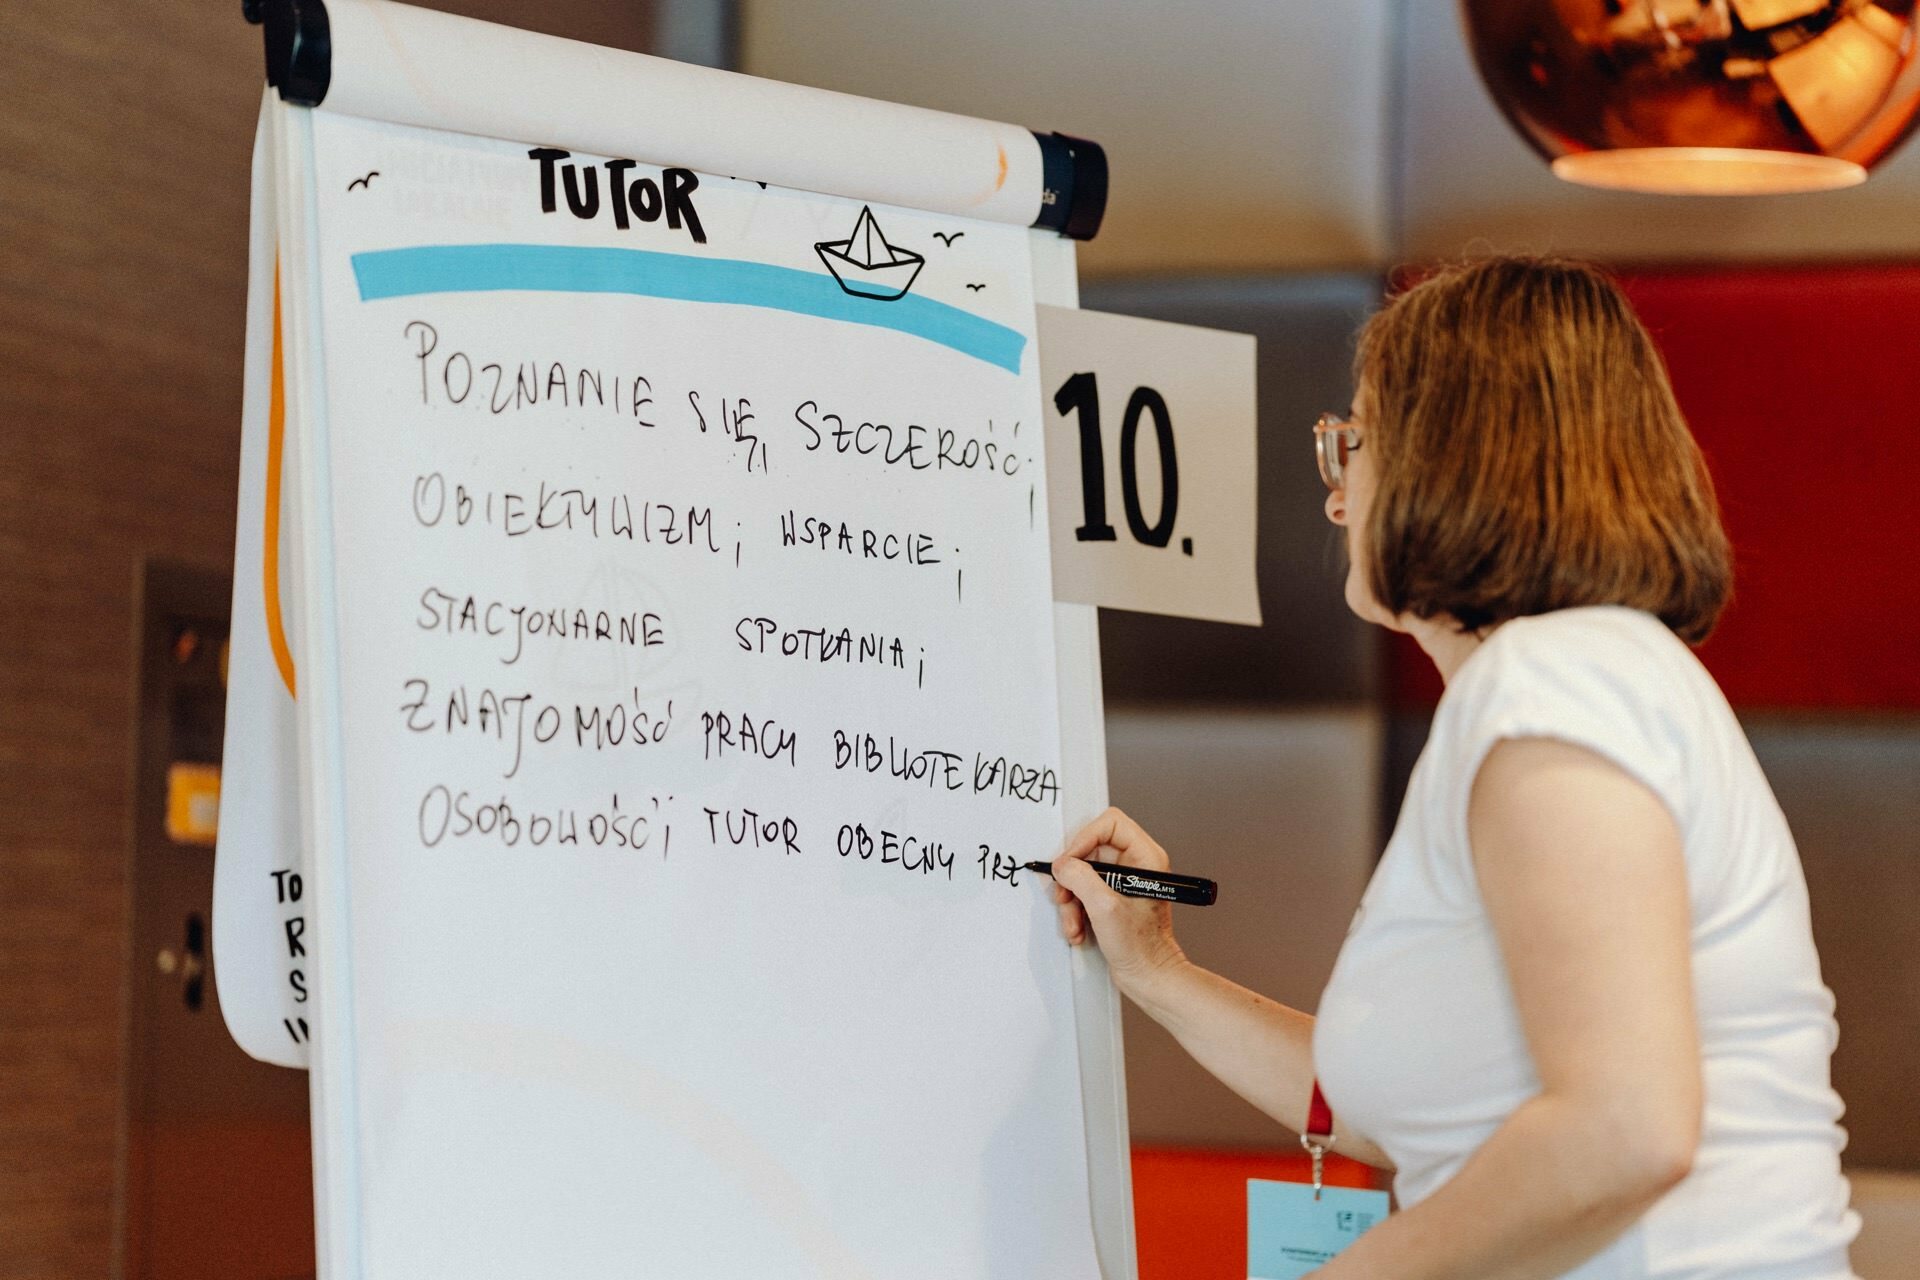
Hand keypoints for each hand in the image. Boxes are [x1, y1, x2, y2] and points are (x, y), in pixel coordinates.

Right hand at [1052, 807, 1188, 997]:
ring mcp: (1122, 882)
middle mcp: (1135, 864)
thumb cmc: (1142, 948)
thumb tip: (1062, 865)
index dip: (1084, 838)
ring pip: (1082, 873)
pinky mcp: (1111, 899)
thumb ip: (1080, 879)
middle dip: (1073, 877)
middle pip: (1089, 849)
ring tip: (1074, 922)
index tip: (1070, 861)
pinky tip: (1078, 930)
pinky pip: (1083, 892)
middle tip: (1065, 895)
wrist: (1149, 977)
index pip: (1109, 823)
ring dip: (1071, 900)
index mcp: (1146, 857)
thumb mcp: (1105, 908)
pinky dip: (1075, 910)